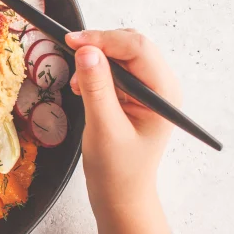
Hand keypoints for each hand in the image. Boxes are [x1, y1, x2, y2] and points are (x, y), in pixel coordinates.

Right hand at [65, 29, 180, 218]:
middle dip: (99, 46)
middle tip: (70, 53)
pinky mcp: (132, 95)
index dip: (103, 40)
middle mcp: (160, 87)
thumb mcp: (103, 128)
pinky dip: (93, 71)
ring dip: (94, 59)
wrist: (119, 194)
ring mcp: (147, 90)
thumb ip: (96, 88)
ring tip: (77, 84)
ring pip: (120, 54)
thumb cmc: (117, 169)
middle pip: (131, 45)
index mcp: (163, 94)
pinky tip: (81, 88)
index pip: (137, 48)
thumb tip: (86, 52)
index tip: (71, 42)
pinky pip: (113, 69)